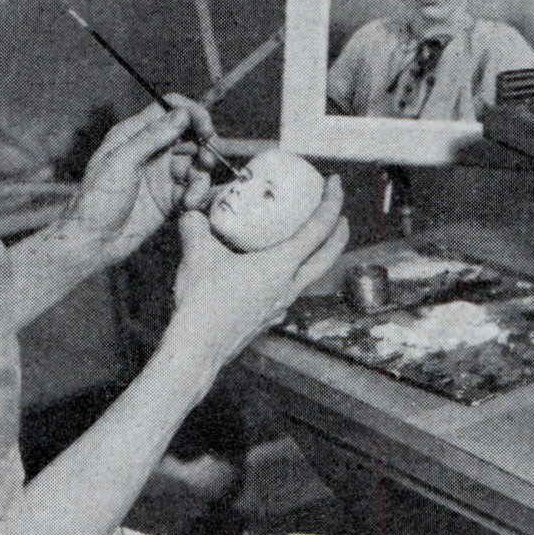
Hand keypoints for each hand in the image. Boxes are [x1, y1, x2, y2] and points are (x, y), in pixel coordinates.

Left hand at [64, 97, 215, 257]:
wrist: (93, 242)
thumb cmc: (97, 200)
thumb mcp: (121, 162)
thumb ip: (151, 137)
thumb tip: (181, 115)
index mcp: (134, 134)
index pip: (170, 109)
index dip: (192, 114)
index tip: (206, 129)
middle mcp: (151, 150)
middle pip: (189, 135)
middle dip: (204, 146)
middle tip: (207, 161)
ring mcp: (161, 174)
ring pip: (195, 164)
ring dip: (200, 177)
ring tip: (192, 196)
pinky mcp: (169, 197)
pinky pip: (193, 188)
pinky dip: (196, 194)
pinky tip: (187, 205)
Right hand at [171, 175, 348, 370]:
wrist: (197, 351)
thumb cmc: (201, 304)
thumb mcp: (196, 255)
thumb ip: (196, 227)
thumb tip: (194, 213)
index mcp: (281, 266)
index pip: (318, 229)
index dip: (331, 202)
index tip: (334, 183)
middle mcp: (289, 287)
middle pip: (328, 256)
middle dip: (339, 231)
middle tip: (339, 212)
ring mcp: (281, 305)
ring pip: (312, 274)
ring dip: (318, 253)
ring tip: (309, 238)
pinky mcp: (269, 317)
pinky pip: (291, 289)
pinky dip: (294, 272)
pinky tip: (274, 269)